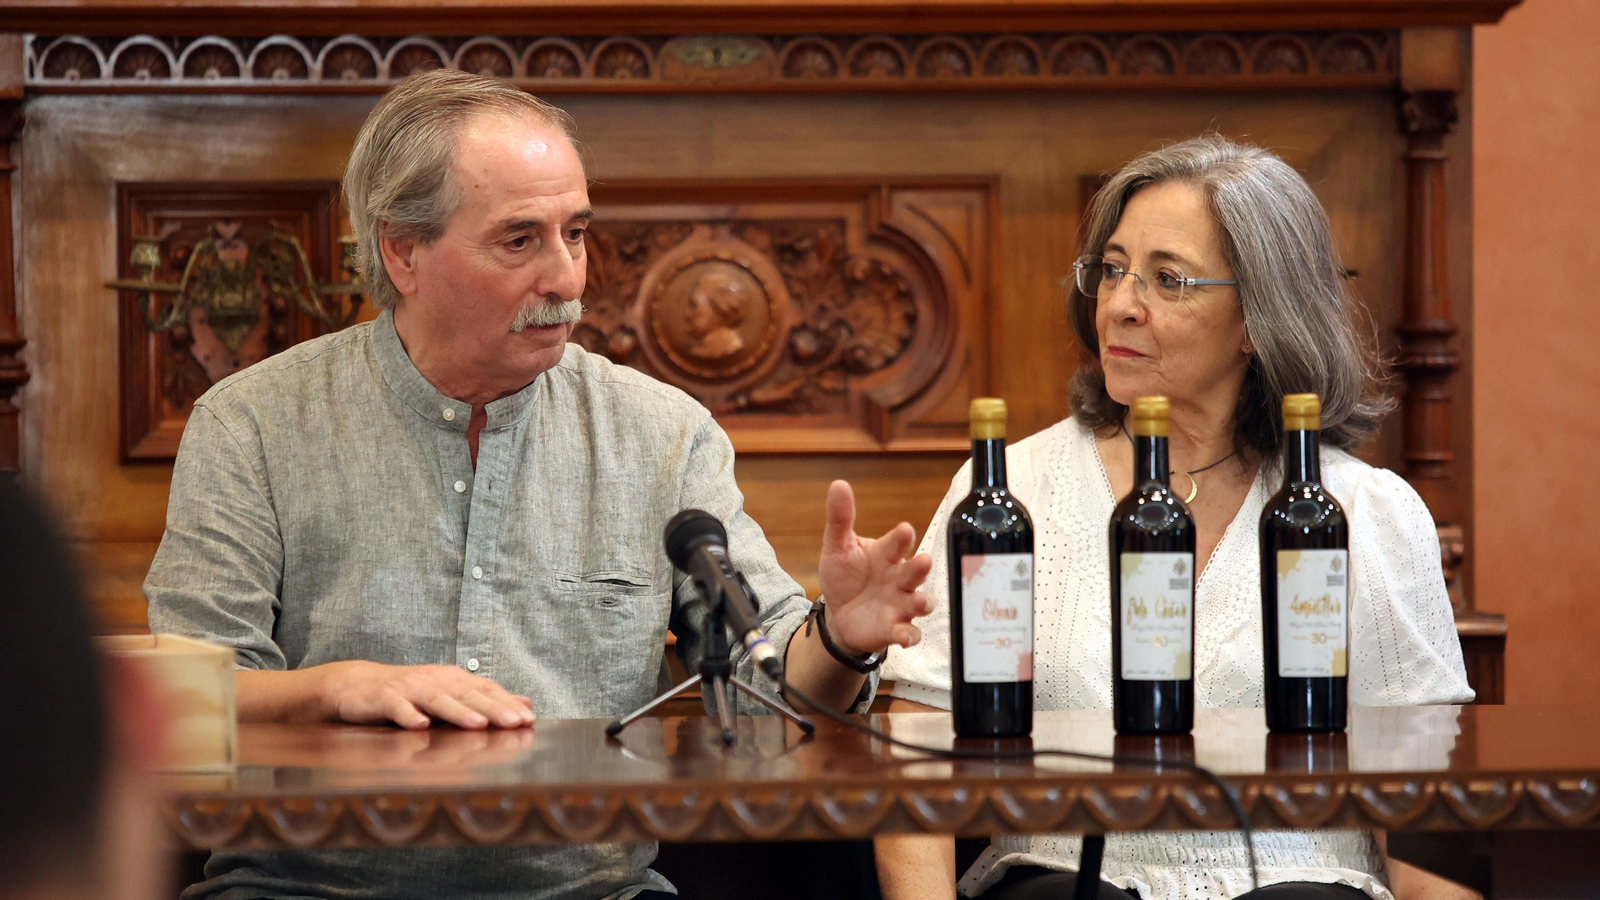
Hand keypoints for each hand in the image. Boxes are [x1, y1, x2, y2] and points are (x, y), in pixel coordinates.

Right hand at [317, 661, 535, 729]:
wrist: (356, 685)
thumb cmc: (409, 693)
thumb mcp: (450, 693)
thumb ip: (486, 699)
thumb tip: (527, 704)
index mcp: (454, 679)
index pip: (486, 690)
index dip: (507, 704)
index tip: (528, 720)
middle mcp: (435, 680)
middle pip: (467, 694)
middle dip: (492, 709)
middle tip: (514, 723)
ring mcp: (409, 688)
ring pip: (437, 700)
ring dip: (458, 712)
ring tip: (477, 724)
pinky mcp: (383, 698)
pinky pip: (397, 707)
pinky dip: (408, 715)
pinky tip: (420, 725)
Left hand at [816, 480, 934, 655]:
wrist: (839, 613)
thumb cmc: (845, 576)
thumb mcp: (837, 548)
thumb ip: (840, 519)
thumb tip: (838, 485)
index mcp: (886, 554)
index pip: (897, 543)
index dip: (902, 537)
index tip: (904, 531)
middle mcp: (898, 578)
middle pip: (915, 570)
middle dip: (920, 566)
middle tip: (923, 561)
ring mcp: (900, 604)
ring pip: (919, 601)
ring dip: (922, 602)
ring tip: (919, 602)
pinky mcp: (894, 628)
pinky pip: (908, 633)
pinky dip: (909, 636)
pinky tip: (905, 637)